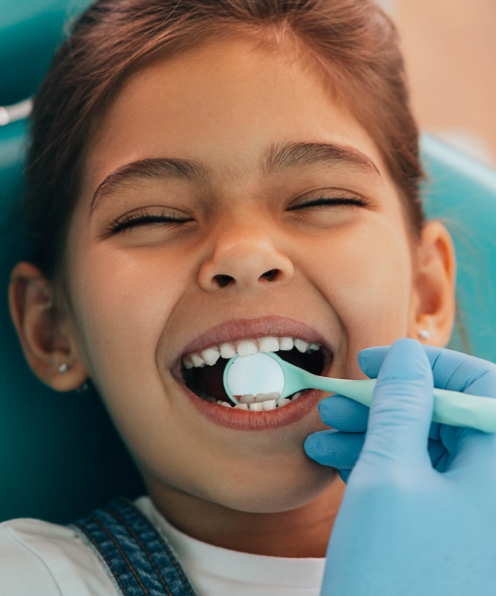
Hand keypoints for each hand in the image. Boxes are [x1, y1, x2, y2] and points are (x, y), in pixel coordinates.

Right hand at [305, 339, 495, 594]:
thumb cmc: (397, 578)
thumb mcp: (389, 477)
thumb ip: (401, 407)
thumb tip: (406, 356)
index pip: (478, 385)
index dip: (425, 364)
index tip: (376, 361)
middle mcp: (494, 488)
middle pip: (446, 417)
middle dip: (388, 403)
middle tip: (338, 400)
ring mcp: (475, 515)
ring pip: (426, 449)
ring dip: (373, 434)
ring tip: (323, 431)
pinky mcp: (450, 535)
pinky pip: (418, 482)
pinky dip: (376, 466)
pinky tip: (333, 460)